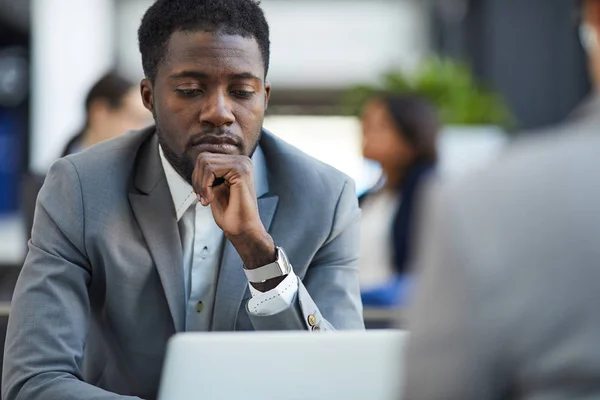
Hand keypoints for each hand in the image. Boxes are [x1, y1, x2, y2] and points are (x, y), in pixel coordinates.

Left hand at [192, 153, 275, 270]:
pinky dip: (205, 186)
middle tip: (203, 197)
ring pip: (205, 162)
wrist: (242, 229)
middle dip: (197, 180)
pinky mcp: (241, 170)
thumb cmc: (231, 213)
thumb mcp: (215, 188)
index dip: (197, 177)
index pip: (206, 158)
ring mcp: (243, 164)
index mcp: (237, 163)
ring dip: (201, 184)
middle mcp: (242, 161)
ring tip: (207, 199)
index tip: (201, 194)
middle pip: (203, 158)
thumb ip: (208, 174)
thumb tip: (196, 164)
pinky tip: (211, 198)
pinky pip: (210, 169)